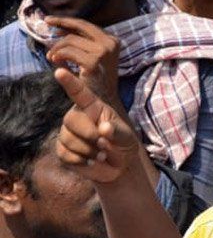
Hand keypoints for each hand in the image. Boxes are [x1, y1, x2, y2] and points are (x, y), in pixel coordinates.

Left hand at [45, 16, 120, 103]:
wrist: (104, 102)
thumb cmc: (96, 79)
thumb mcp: (93, 55)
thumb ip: (82, 41)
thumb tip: (58, 28)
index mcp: (113, 41)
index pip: (86, 25)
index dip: (67, 21)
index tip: (52, 21)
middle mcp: (110, 44)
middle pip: (79, 26)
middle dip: (60, 23)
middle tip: (46, 23)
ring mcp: (103, 53)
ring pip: (70, 39)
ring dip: (57, 47)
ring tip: (52, 57)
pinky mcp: (93, 63)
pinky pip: (67, 52)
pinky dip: (58, 55)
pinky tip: (55, 61)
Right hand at [54, 66, 139, 182]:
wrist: (120, 166)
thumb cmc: (123, 144)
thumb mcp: (127, 137)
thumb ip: (117, 131)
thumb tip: (104, 128)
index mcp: (92, 108)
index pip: (79, 92)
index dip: (69, 82)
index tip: (59, 71)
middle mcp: (77, 117)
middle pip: (70, 120)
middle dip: (88, 134)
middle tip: (104, 144)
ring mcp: (68, 133)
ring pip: (68, 139)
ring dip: (88, 151)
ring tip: (102, 155)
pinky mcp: (64, 150)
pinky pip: (64, 154)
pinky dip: (80, 161)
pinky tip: (91, 162)